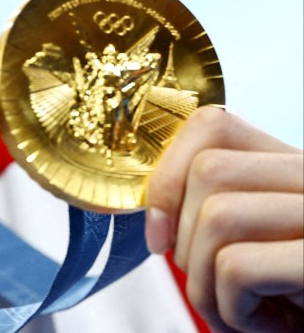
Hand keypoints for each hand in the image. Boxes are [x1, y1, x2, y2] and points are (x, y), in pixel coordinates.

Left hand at [145, 107, 303, 331]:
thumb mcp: (257, 240)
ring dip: (204, 283)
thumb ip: (215, 201)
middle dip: (185, 240)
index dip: (168, 175)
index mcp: (292, 166)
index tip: (159, 232)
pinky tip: (268, 324)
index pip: (212, 125)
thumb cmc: (288, 297)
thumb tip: (148, 199)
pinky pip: (237, 267)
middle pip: (209, 169)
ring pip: (217, 216)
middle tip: (213, 285)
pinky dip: (232, 311)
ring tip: (240, 311)